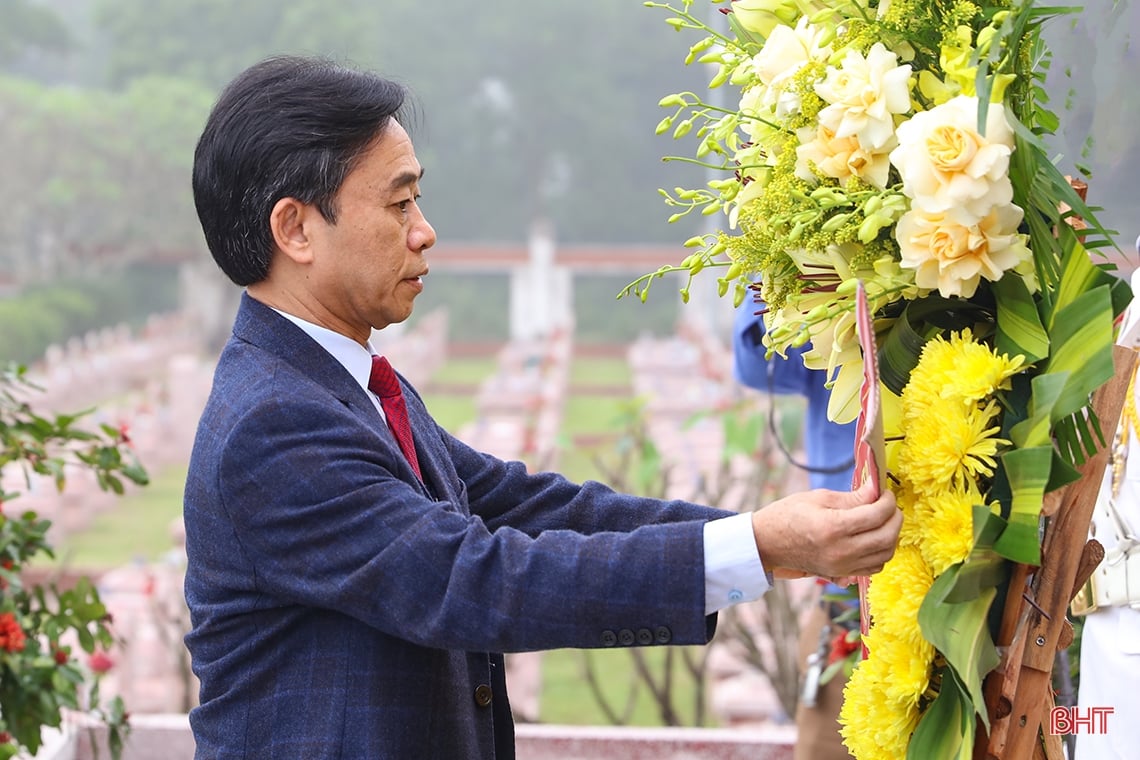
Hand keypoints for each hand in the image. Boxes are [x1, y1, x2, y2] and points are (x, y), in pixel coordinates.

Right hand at [750, 479, 900, 579]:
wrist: (768, 543)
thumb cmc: (789, 514)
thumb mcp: (818, 497)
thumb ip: (852, 497)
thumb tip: (877, 489)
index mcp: (833, 527)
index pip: (876, 515)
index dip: (888, 501)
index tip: (885, 492)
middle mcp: (841, 551)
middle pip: (886, 537)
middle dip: (896, 517)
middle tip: (890, 505)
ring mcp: (842, 566)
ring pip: (885, 554)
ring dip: (892, 535)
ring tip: (885, 520)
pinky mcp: (842, 573)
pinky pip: (875, 567)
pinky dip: (882, 552)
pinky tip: (874, 538)